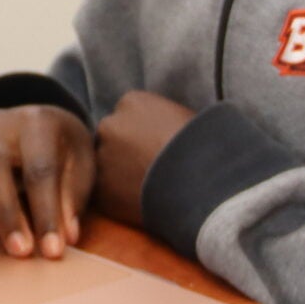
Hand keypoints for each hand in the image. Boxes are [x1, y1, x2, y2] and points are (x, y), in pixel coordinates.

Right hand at [0, 104, 92, 259]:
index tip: (54, 250)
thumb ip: (70, 198)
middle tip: (20, 251)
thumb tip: (64, 236)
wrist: (44, 121)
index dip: (47, 211)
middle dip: (6, 211)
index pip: (40, 169)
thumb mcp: (81, 165)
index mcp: (38, 123)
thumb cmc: (63, 151)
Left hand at [92, 91, 195, 228]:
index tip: (153, 145)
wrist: (200, 184)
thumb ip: (161, 119)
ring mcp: (102, 157)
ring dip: (119, 175)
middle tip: (147, 168)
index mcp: (132, 101)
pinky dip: (119, 199)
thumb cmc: (203, 147)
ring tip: (146, 187)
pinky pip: (106, 194)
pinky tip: (141, 202)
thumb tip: (160, 130)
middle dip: (124, 150)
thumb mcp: (185, 117)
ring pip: (106, 166)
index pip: (127, 113)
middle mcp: (110, 125)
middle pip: (111, 137)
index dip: (140, 132)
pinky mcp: (101, 189)